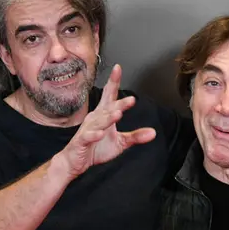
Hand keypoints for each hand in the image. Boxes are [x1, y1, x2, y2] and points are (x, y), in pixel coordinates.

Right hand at [55, 64, 156, 179]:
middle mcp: (95, 118)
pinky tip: (100, 133)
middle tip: (131, 100)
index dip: (113, 82)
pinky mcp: (81, 141)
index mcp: (103, 115)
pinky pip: (88, 137)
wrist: (75, 161)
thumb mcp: (120, 142)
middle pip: (108, 108)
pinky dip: (94, 135)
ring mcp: (88, 129)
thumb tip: (153, 133)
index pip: (110, 96)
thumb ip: (135, 137)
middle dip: (119, 103)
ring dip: (108, 118)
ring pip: (99, 122)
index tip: (118, 68)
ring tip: (118, 114)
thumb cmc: (95, 148)